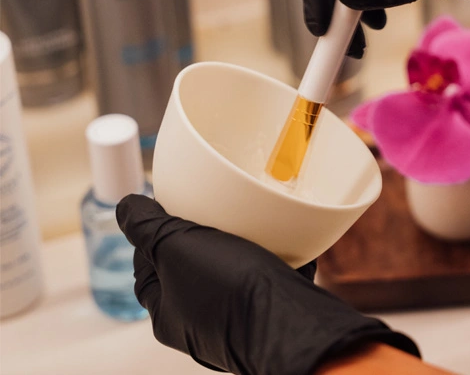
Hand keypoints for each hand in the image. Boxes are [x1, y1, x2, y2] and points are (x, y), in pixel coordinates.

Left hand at [116, 195, 418, 374]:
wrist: (289, 320)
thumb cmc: (227, 291)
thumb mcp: (174, 248)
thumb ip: (146, 227)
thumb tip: (125, 207)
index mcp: (168, 311)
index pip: (147, 265)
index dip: (151, 232)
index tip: (164, 205)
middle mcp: (200, 319)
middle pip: (191, 265)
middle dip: (200, 232)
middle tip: (209, 204)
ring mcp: (237, 315)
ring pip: (232, 266)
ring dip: (238, 240)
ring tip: (245, 214)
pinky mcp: (271, 306)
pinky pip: (267, 271)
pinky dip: (271, 251)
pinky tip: (278, 233)